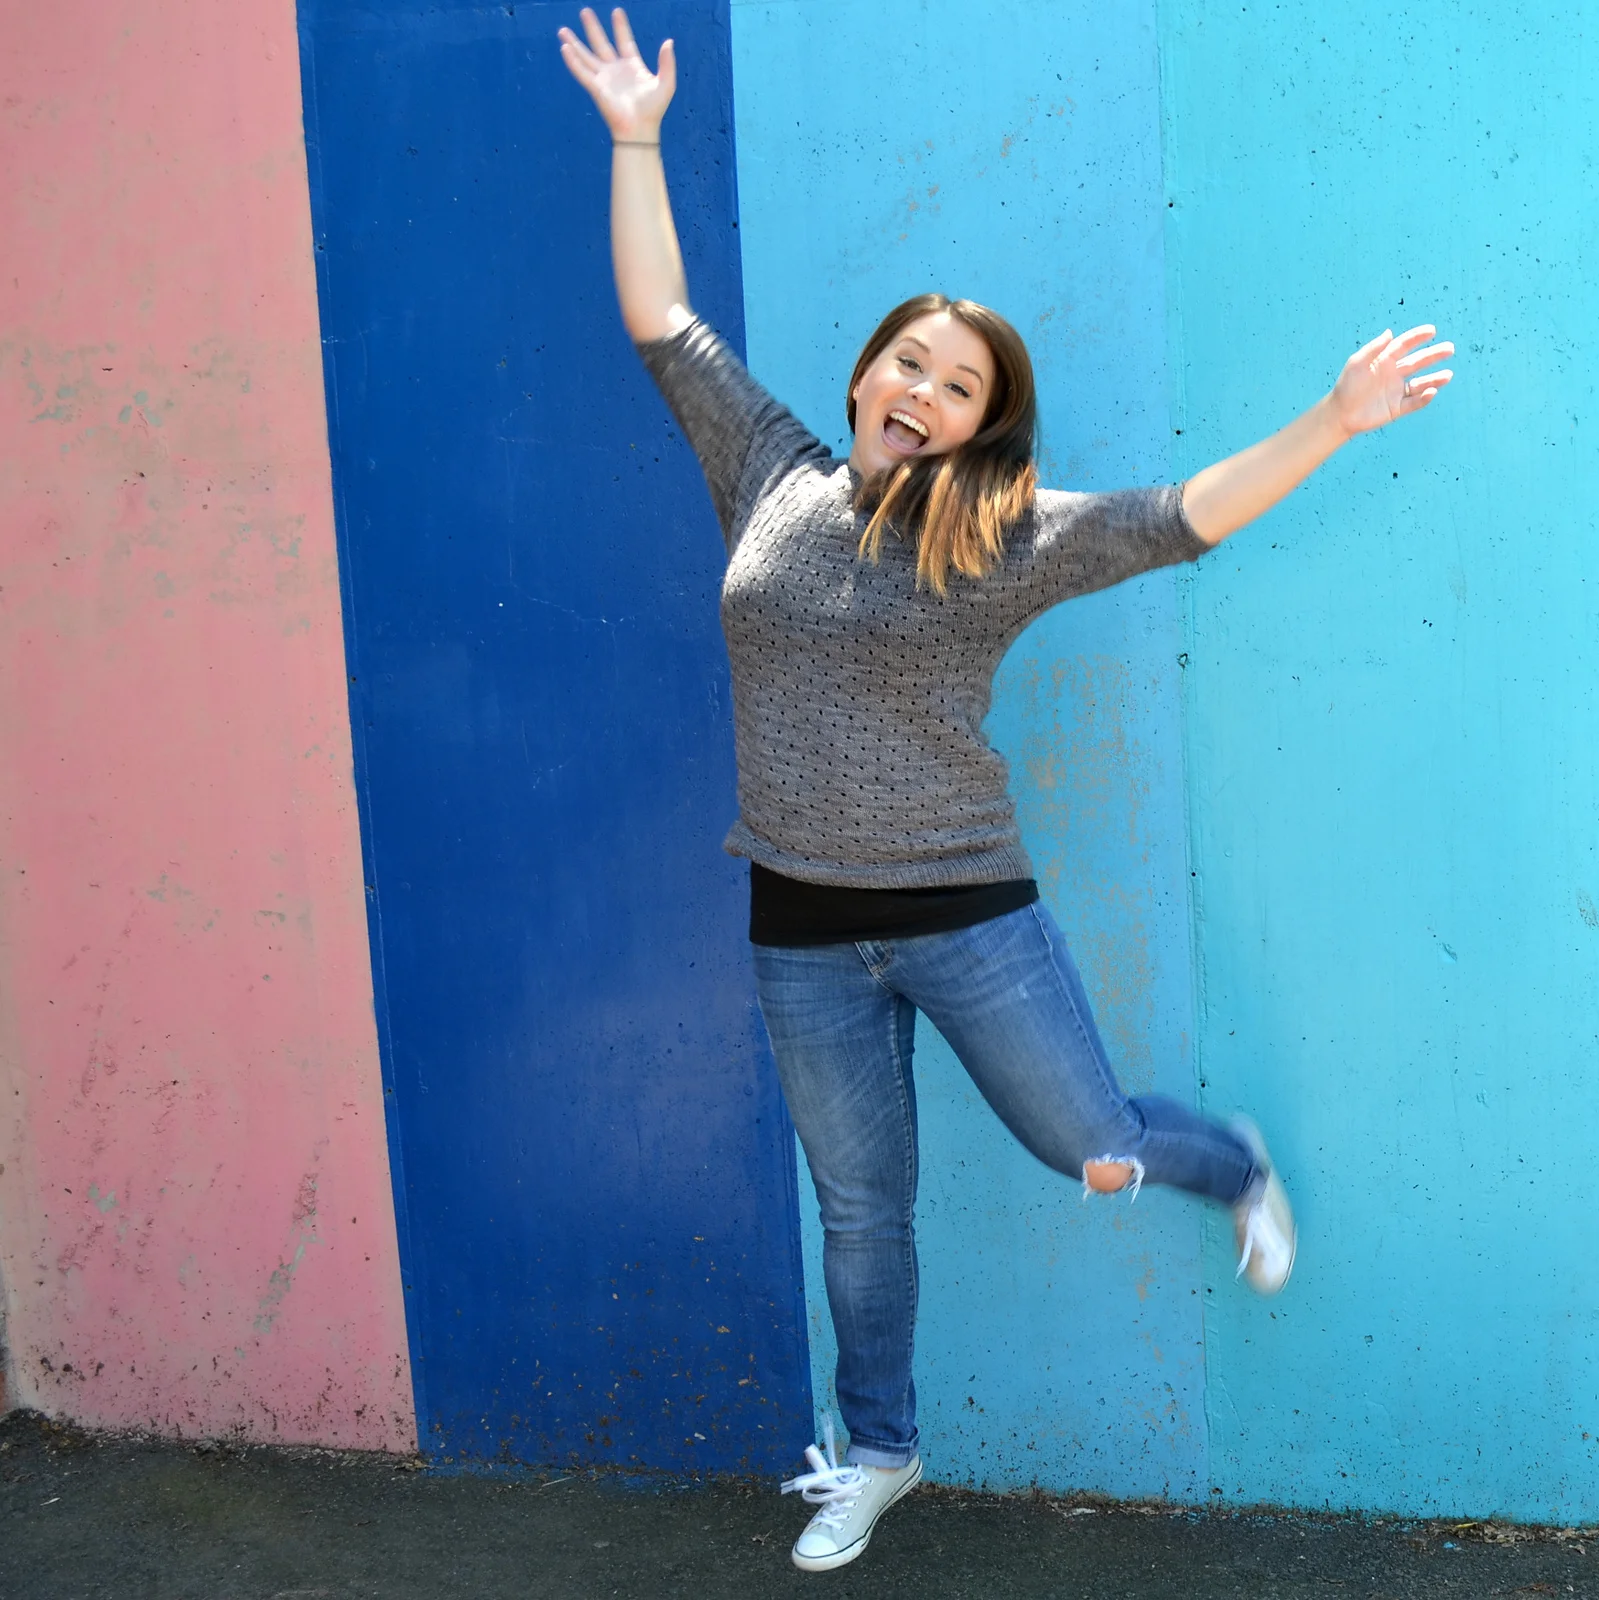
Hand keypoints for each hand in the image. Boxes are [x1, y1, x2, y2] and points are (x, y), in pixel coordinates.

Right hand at [558, 7, 675, 141]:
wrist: (641, 130)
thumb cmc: (654, 110)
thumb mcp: (666, 83)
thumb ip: (667, 62)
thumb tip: (669, 42)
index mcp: (632, 67)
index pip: (625, 41)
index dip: (620, 27)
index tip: (616, 11)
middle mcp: (616, 70)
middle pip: (601, 44)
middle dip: (592, 28)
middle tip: (585, 11)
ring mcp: (604, 79)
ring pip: (586, 56)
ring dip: (574, 43)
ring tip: (562, 30)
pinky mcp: (596, 89)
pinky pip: (582, 72)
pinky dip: (572, 61)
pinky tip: (564, 48)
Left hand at [1330, 325, 1454, 437]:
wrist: (1339, 414)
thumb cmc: (1346, 386)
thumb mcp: (1357, 364)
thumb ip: (1373, 349)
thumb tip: (1390, 332)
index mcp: (1384, 360)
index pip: (1404, 345)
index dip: (1418, 337)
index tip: (1432, 330)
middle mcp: (1394, 374)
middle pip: (1418, 362)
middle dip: (1434, 355)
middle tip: (1450, 349)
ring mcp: (1397, 391)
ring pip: (1421, 383)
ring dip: (1435, 379)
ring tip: (1448, 375)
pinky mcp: (1397, 408)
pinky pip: (1414, 402)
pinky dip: (1424, 398)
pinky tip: (1431, 392)